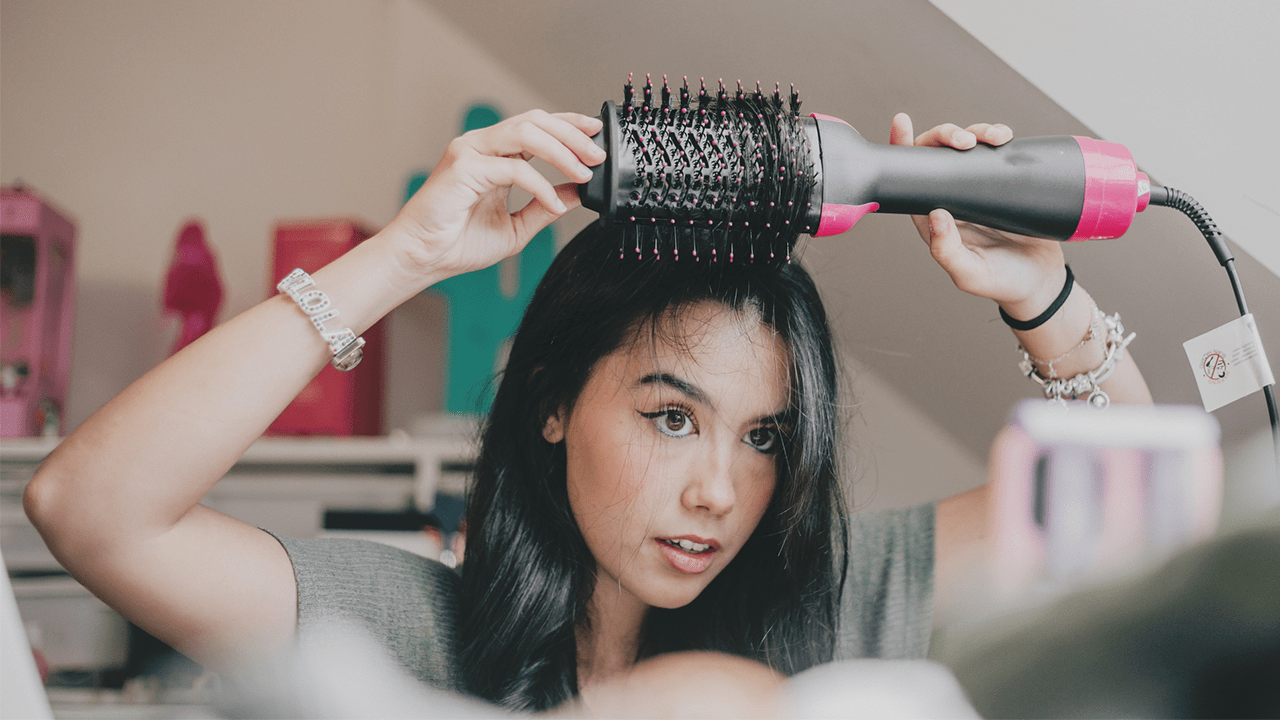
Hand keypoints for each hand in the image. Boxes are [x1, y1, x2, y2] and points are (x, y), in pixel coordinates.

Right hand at [387, 109, 604, 284]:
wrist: (423, 258)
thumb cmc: (459, 243)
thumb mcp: (517, 226)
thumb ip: (545, 206)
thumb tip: (578, 192)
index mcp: (495, 155)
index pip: (537, 126)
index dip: (569, 124)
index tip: (596, 132)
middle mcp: (482, 146)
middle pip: (535, 121)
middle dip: (572, 134)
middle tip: (597, 155)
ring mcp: (470, 152)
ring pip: (526, 133)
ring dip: (561, 151)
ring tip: (583, 172)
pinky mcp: (463, 168)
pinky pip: (513, 168)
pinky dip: (539, 185)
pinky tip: (553, 203)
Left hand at [890, 113, 1066, 321]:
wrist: (1042, 282)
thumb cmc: (1000, 282)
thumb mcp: (969, 274)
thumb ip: (947, 251)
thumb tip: (934, 214)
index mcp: (933, 217)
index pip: (912, 179)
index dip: (904, 149)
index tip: (901, 123)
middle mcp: (953, 198)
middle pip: (939, 153)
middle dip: (947, 135)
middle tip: (963, 140)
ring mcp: (979, 187)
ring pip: (969, 147)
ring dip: (976, 132)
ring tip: (993, 138)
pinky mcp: (1005, 181)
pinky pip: (997, 151)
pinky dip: (998, 137)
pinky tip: (1004, 137)